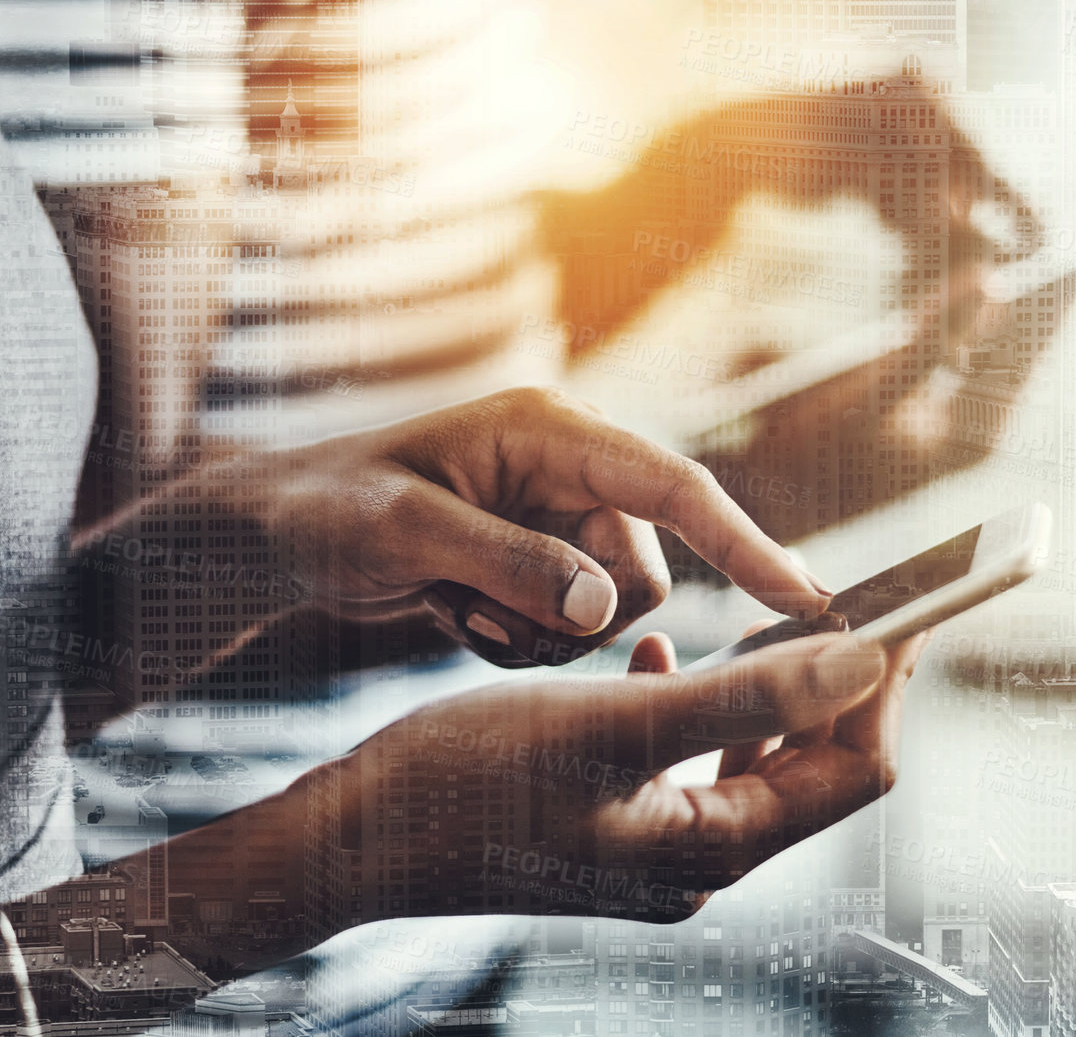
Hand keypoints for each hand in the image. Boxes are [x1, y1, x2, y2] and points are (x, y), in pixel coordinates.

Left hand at [264, 386, 831, 664]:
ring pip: (612, 611)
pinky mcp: (534, 563)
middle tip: (489, 622)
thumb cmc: (325, 511)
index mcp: (551, 432)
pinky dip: (522, 644)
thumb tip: (604, 611)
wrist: (269, 536)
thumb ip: (510, 565)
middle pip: (646, 570)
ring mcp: (551, 520)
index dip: (745, 542)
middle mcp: (566, 471)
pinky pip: (572, 629)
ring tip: (459, 618)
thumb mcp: (406, 533)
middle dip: (584, 619)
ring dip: (544, 639)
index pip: (673, 487)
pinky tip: (454, 620)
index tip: (806, 599)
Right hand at [308, 625, 927, 921]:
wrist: (357, 837)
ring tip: (769, 621)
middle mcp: (697, 864)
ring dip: (768, 690)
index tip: (907, 605)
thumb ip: (745, 698)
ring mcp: (655, 853)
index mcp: (712, 848)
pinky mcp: (615, 829)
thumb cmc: (470, 777)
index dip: (886, 685)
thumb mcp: (616, 723)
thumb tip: (863, 661)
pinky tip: (661, 657)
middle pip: (811, 767)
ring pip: (750, 762)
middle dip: (839, 682)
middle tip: (857, 600)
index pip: (851, 770)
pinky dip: (696, 708)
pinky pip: (688, 764)